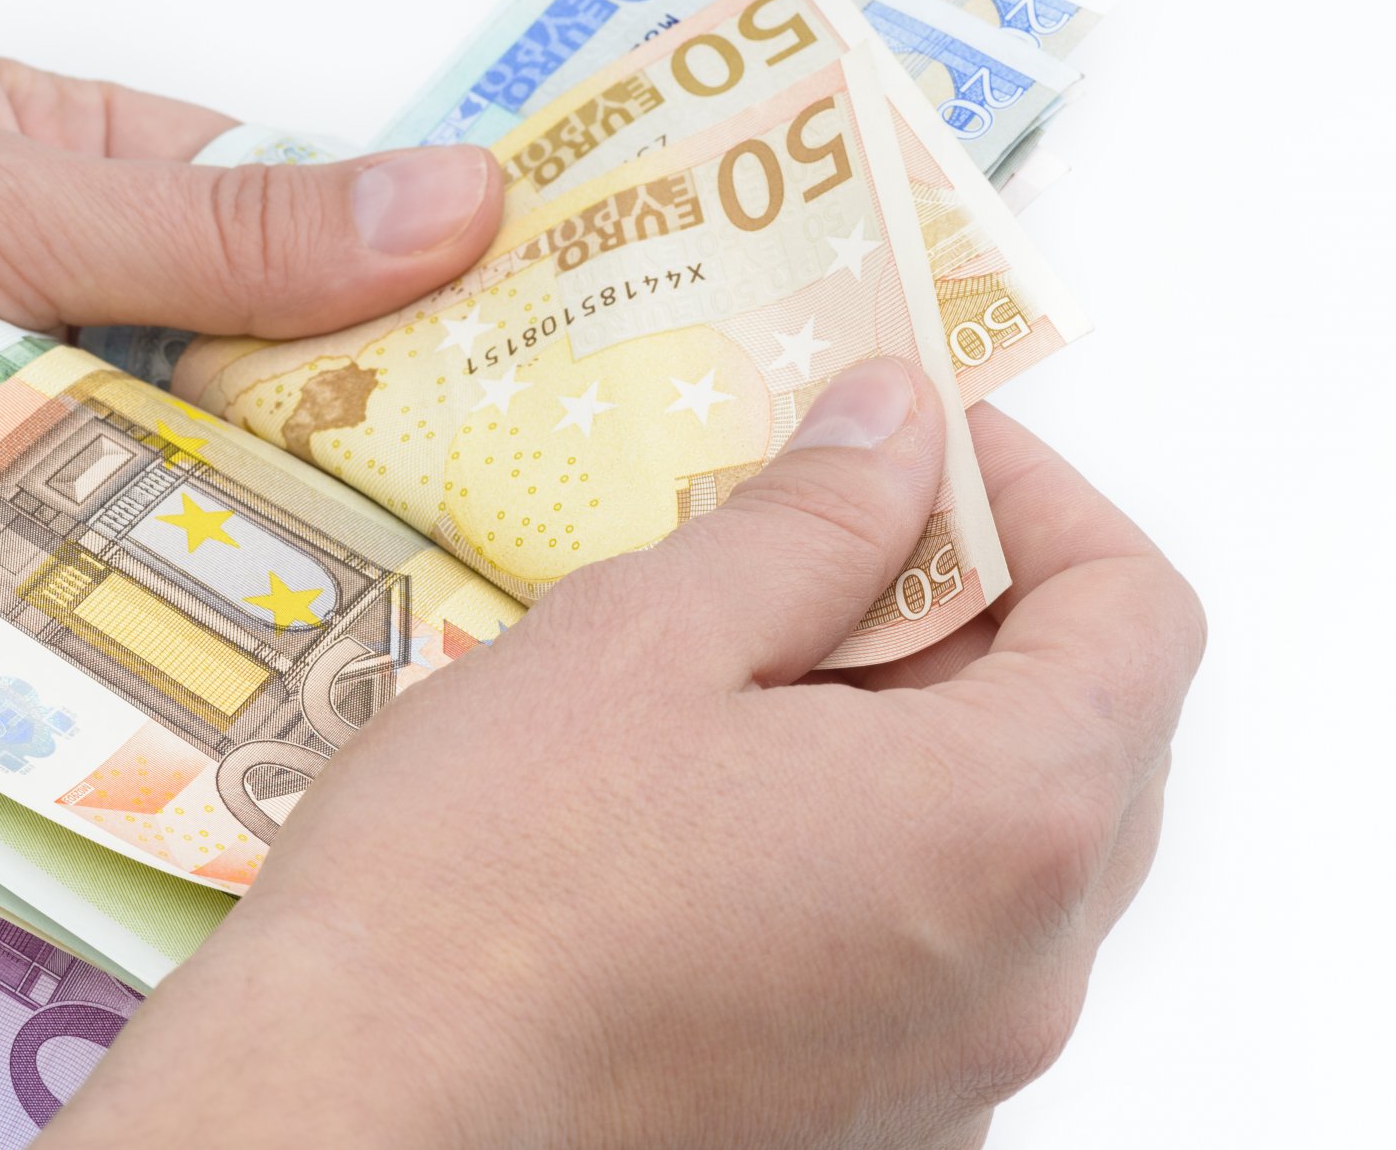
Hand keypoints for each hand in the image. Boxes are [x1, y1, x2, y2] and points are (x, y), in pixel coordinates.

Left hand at [0, 56, 500, 702]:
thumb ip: (218, 228)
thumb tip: (453, 196)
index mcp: (63, 159)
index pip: (286, 199)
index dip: (414, 253)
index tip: (552, 316)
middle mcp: (60, 299)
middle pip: (262, 359)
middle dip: (370, 416)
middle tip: (532, 480)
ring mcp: (29, 443)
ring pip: (204, 488)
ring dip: (281, 528)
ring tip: (447, 579)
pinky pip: (124, 592)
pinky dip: (190, 616)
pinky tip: (293, 657)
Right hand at [44, 358, 1204, 1148]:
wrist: (366, 1103)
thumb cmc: (485, 873)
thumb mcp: (648, 639)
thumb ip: (813, 519)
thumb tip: (898, 421)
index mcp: (1004, 828)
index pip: (1136, 616)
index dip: (1038, 497)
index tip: (916, 444)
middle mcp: (1021, 972)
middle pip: (1086, 735)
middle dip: (975, 605)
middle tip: (825, 530)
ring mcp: (953, 1067)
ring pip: (1003, 846)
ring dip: (915, 721)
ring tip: (748, 656)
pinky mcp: (865, 1115)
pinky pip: (929, 941)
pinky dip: (872, 835)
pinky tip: (718, 796)